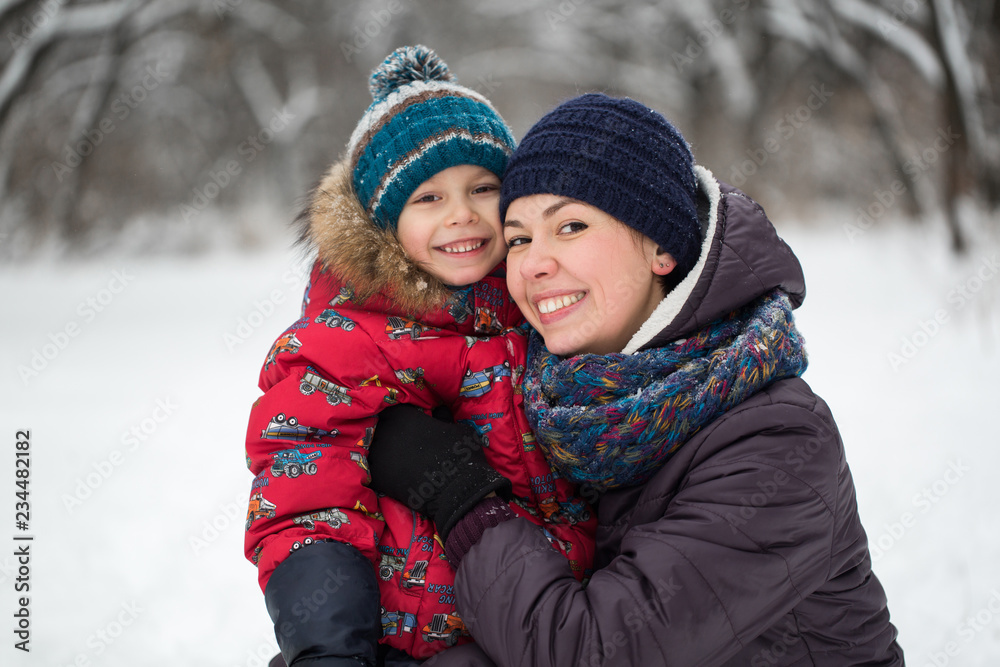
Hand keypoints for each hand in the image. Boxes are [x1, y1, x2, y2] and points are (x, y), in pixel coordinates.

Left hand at [368, 404, 510, 539]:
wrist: (456, 490)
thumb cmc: (459, 454)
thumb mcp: (457, 428)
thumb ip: (443, 418)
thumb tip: (439, 411)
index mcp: (403, 416)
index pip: (390, 409)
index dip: (398, 416)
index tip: (405, 422)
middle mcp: (386, 432)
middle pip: (378, 428)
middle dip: (386, 432)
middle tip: (398, 440)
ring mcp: (379, 455)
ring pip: (371, 448)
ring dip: (380, 451)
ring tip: (392, 457)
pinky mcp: (378, 477)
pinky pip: (371, 470)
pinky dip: (378, 471)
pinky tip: (388, 474)